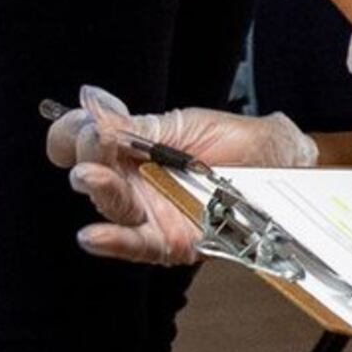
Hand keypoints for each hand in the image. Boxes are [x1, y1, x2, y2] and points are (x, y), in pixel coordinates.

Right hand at [47, 86, 319, 265]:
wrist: (279, 165)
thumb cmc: (235, 143)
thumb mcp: (183, 126)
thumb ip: (137, 128)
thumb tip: (90, 106)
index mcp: (128, 150)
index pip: (82, 144)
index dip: (72, 134)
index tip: (82, 124)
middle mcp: (131, 184)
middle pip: (90, 174)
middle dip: (88, 156)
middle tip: (97, 141)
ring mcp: (149, 213)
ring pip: (111, 207)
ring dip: (98, 191)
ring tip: (90, 176)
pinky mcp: (169, 241)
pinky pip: (136, 245)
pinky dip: (114, 242)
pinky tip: (93, 235)